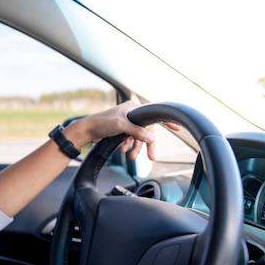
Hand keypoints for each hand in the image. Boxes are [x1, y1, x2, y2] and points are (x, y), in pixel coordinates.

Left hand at [65, 101, 179, 160]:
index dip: (166, 122)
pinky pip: (131, 139)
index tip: (178, 128)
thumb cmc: (101, 123)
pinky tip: (124, 151)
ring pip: (138, 137)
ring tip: (132, 156)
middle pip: (147, 130)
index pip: (153, 115)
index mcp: (133, 107)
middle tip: (151, 157)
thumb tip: (152, 138)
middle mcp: (131, 113)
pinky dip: (129, 146)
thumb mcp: (121, 126)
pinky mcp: (121, 130)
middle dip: (147, 144)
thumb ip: (138, 132)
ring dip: (137, 147)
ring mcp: (126, 122)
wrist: (87, 130)